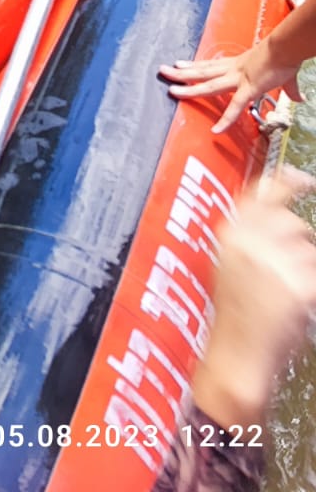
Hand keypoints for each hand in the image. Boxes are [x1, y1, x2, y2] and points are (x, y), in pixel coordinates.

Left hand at [160, 39, 303, 133]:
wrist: (287, 48)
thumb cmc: (286, 58)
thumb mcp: (285, 76)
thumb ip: (291, 89)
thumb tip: (301, 98)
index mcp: (238, 65)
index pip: (211, 66)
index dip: (195, 66)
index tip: (180, 64)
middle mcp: (233, 70)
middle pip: (202, 71)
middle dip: (182, 72)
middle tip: (163, 70)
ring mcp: (238, 79)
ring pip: (208, 85)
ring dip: (189, 88)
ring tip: (171, 89)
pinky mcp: (249, 88)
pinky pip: (235, 107)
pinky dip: (226, 119)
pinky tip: (216, 130)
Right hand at [193, 168, 315, 426]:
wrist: (237, 357)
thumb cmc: (234, 316)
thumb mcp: (228, 266)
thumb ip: (249, 237)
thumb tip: (281, 213)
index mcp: (230, 234)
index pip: (260, 194)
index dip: (285, 182)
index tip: (304, 179)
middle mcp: (251, 242)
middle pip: (293, 223)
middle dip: (299, 242)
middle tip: (291, 267)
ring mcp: (275, 263)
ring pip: (310, 249)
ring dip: (307, 267)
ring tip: (289, 292)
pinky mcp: (299, 286)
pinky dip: (311, 286)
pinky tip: (300, 301)